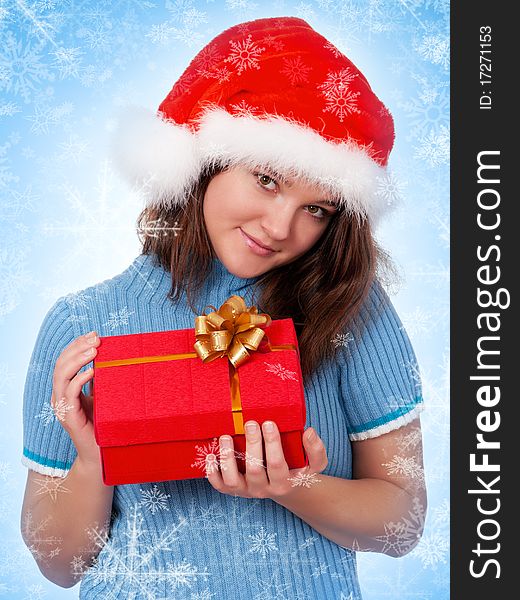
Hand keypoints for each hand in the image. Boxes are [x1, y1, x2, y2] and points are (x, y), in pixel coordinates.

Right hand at [51, 331, 100, 468]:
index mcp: (66, 389)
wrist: (102, 453)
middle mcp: (61, 396)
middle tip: (95, 339)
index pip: (65, 360)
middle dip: (77, 347)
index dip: (77, 345)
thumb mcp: (103, 395)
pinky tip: (91, 370)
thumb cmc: (104, 423)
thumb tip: (111, 357)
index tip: (93, 334)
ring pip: (61, 376)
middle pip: (61, 364)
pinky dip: (79, 379)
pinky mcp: (69, 418)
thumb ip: (101, 379)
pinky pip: (69, 394)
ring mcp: (63, 407)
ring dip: (77, 360)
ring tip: (93, 350)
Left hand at [205, 420, 327, 498]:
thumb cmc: (298, 469)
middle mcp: (263, 489)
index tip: (268, 423)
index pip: (277, 464)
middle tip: (249, 423)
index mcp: (283, 483)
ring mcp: (246, 491)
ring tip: (226, 437)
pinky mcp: (233, 490)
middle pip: (255, 470)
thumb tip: (309, 431)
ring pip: (232, 480)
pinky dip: (212, 473)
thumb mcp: (314, 463)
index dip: (272, 443)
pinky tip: (210, 456)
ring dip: (227, 458)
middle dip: (252, 445)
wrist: (284, 488)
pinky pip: (219, 486)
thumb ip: (316, 449)